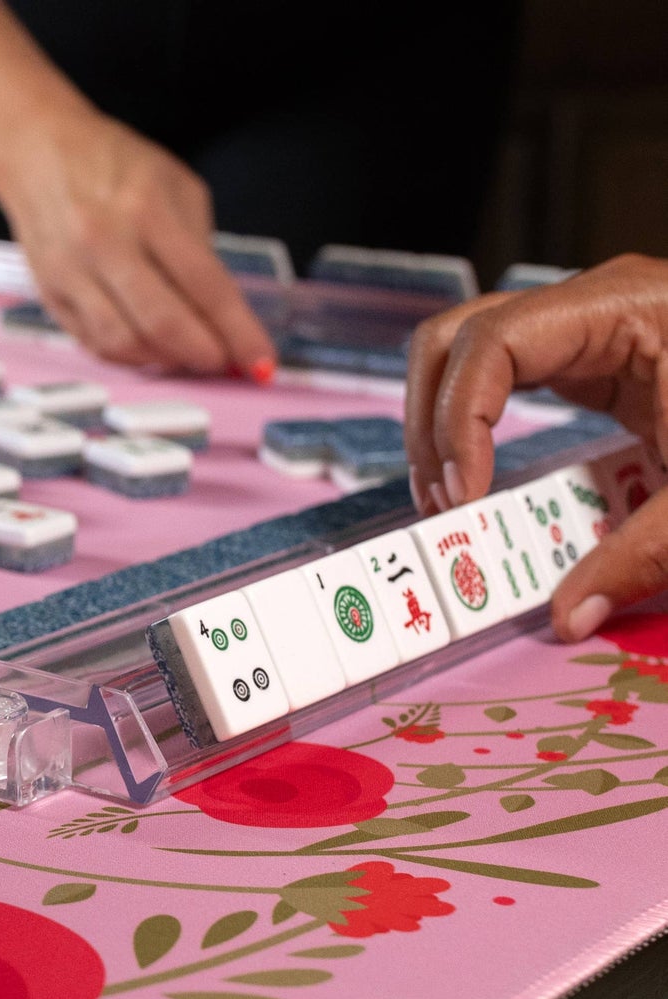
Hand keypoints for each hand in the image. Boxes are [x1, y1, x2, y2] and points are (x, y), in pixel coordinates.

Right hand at [0, 109, 276, 375]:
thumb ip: (199, 246)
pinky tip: (150, 349)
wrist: (37, 151)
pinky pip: (96, 344)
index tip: (260, 361)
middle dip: (203, 353)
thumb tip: (221, 314)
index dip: (237, 331)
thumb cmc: (113, 164)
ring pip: (126, 343)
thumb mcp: (174, 185)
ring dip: (165, 361)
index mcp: (146, 209)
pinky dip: (130, 356)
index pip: (205, 284)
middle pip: (163, 323)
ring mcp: (72, 273)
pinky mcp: (51, 295)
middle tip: (223, 363)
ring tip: (186, 355)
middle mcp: (105, 243)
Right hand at [403, 254, 667, 642]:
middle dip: (429, 424)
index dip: (459, 420)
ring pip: (463, 354)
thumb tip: (567, 616)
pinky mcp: (590, 359)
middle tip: (442, 503)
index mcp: (624, 308)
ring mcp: (585, 328)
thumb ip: (644, 554)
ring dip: (438, 427)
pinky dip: (473, 429)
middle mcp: (591, 305)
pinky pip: (501, 380)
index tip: (467, 497)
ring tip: (448, 501)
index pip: (492, 342)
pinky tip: (480, 484)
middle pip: (456, 338)